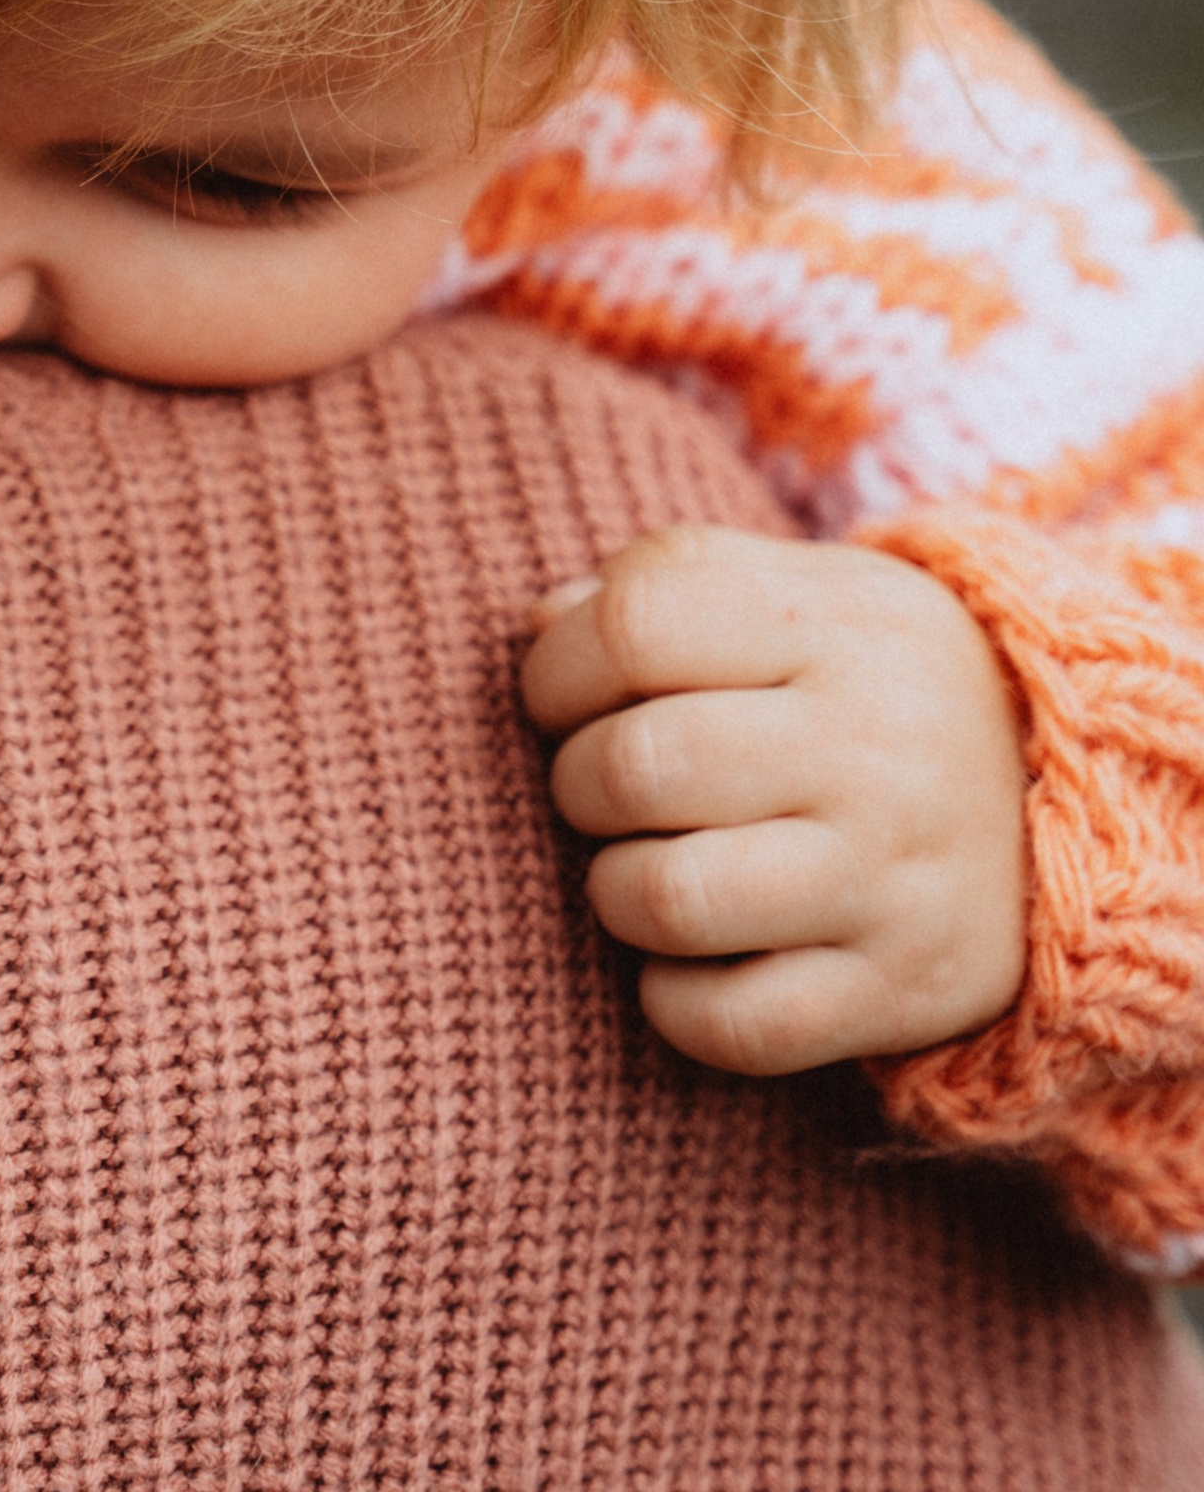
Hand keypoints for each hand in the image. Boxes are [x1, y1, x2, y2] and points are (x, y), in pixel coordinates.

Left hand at [519, 522, 1026, 1076]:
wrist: (1070, 796)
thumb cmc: (869, 681)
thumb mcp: (798, 592)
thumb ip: (667, 581)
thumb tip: (538, 626)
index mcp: (833, 626)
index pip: (636, 625)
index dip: (555, 667)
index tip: (557, 695)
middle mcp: (871, 750)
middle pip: (637, 766)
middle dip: (574, 782)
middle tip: (600, 788)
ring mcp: (889, 879)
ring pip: (668, 901)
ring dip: (612, 890)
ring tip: (638, 867)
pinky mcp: (901, 994)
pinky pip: (732, 1026)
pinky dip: (672, 1000)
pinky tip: (687, 957)